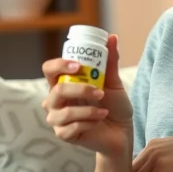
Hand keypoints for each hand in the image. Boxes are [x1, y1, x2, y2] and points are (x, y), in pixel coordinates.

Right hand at [42, 34, 133, 157]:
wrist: (123, 132)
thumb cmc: (114, 105)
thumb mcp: (113, 82)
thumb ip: (110, 61)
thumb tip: (112, 37)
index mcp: (64, 82)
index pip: (49, 69)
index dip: (59, 64)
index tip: (78, 65)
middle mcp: (56, 100)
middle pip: (56, 91)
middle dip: (80, 90)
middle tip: (100, 92)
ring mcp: (58, 118)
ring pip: (63, 112)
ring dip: (88, 110)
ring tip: (104, 110)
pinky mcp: (64, 135)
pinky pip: (70, 128)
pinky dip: (89, 123)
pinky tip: (98, 121)